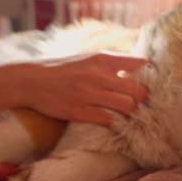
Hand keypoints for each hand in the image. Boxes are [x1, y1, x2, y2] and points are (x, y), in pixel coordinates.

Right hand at [0, 52, 149, 126]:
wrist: (31, 80)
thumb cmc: (63, 69)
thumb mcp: (88, 58)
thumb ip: (111, 63)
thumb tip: (138, 68)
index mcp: (102, 59)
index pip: (140, 64)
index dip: (150, 75)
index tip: (150, 82)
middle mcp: (98, 75)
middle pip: (139, 90)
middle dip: (144, 99)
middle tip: (142, 103)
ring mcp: (89, 94)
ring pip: (128, 106)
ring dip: (132, 112)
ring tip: (131, 114)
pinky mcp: (80, 111)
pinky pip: (109, 120)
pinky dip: (116, 122)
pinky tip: (116, 122)